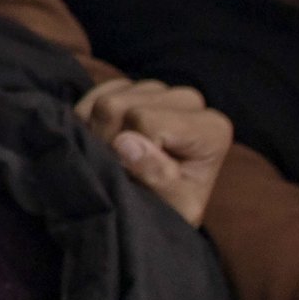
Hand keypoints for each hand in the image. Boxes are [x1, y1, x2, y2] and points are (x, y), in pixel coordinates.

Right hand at [80, 76, 232, 226]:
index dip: (132, 152)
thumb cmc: (171, 208)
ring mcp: (157, 89)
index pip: (147, 121)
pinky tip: (106, 142)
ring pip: (105, 101)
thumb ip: (158, 176)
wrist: (157, 213)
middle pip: (122, 107)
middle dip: (110, 142)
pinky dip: (88, 122)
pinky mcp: (130, 87)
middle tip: (121, 171)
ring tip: (115, 160)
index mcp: (210, 127)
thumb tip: (125, 142)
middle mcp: (188, 100)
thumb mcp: (174, 205)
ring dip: (98, 134)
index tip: (139, 178)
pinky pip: (93, 95)